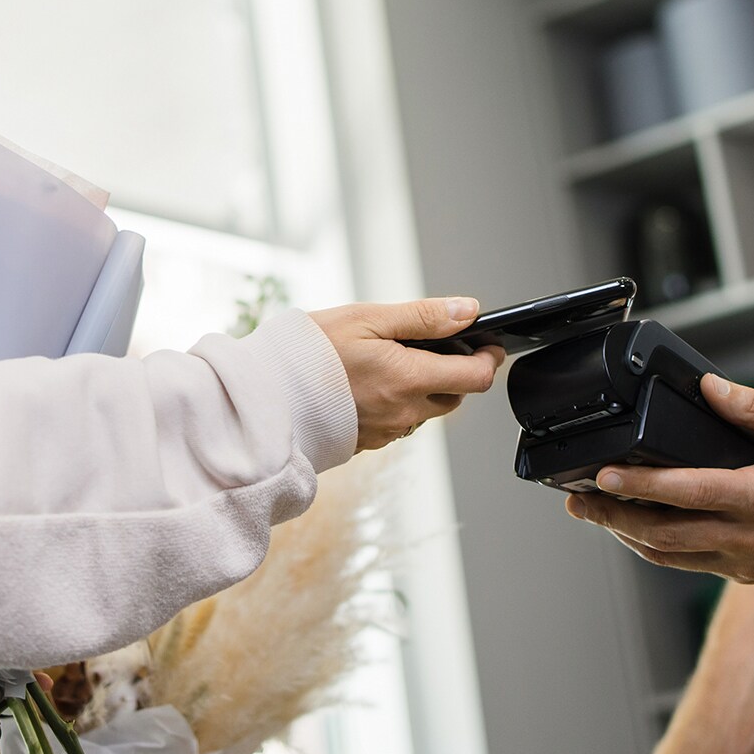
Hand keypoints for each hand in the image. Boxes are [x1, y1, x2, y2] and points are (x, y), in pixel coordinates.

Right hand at [309, 298, 503, 450]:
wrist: (264, 395)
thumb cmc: (310, 352)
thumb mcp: (368, 318)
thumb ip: (423, 316)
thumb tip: (468, 311)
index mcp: (409, 379)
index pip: (475, 377)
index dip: (488, 359)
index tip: (488, 344)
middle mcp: (404, 412)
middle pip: (454, 396)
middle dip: (455, 372)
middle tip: (434, 346)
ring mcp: (386, 431)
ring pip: (425, 411)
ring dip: (424, 389)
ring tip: (394, 361)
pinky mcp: (367, 442)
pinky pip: (398, 423)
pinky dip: (397, 403)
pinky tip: (372, 384)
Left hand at [566, 375, 753, 581]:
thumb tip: (708, 385)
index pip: (687, 494)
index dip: (639, 486)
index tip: (603, 475)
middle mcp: (751, 538)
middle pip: (664, 536)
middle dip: (613, 518)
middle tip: (576, 502)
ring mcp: (746, 562)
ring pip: (671, 556)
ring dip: (627, 536)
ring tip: (593, 513)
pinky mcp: (745, 572)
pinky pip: (688, 562)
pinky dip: (655, 547)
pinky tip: (634, 528)